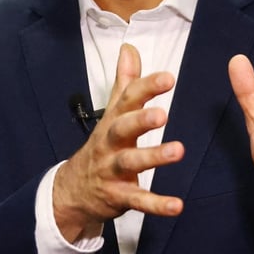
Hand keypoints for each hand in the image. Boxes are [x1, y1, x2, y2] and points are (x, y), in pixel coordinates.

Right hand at [53, 44, 185, 242]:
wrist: (74, 189)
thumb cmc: (102, 146)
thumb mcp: (112, 113)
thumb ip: (125, 82)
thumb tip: (130, 48)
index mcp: (113, 121)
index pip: (128, 100)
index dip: (146, 88)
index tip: (168, 78)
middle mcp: (110, 143)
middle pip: (122, 128)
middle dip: (141, 120)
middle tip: (162, 113)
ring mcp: (112, 170)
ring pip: (130, 163)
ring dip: (153, 157)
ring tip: (178, 151)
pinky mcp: (118, 196)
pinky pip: (138, 200)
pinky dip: (156, 204)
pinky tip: (177, 205)